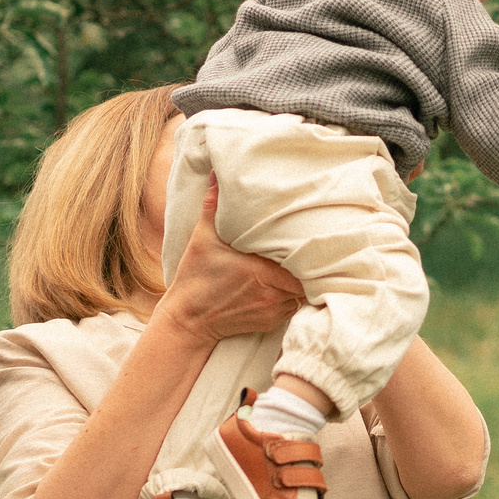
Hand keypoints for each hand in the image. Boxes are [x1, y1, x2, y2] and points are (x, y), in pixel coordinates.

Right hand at [159, 184, 303, 345]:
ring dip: (300, 282)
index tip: (310, 238)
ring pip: (302, 294)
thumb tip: (216, 174)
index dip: (310, 252)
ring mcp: (273, 311)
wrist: (188, 320)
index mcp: (262, 272)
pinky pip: (292, 308)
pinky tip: (282, 285)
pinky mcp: (270, 323)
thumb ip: (213, 206)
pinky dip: (290, 297)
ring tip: (298, 266)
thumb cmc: (195, 278)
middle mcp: (272, 294)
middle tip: (308, 249)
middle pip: (307, 279)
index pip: (303, 263)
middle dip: (308, 265)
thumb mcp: (202, 239)